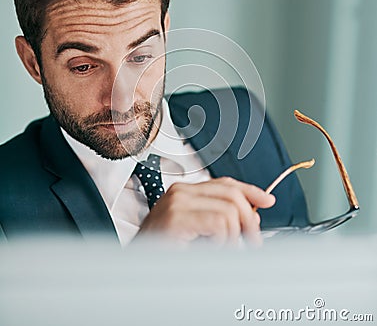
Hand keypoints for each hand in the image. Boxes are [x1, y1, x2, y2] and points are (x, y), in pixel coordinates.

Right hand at [136, 177, 274, 245]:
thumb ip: (222, 218)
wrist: (135, 266)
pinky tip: (210, 249)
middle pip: (232, 194)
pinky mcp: (176, 217)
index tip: (267, 200)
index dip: (250, 190)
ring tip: (220, 251)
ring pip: (229, 210)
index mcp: (185, 191)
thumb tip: (253, 216)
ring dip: (233, 237)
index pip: (225, 183)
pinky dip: (222, 241)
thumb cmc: (163, 251)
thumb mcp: (199, 231)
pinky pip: (219, 223)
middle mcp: (181, 191)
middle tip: (252, 241)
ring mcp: (177, 202)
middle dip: (249, 219)